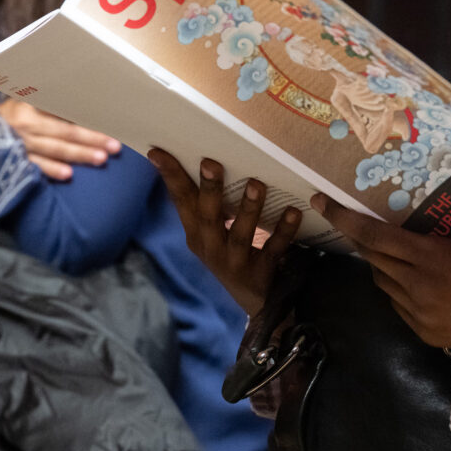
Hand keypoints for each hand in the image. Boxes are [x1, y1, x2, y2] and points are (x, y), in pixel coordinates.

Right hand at [0, 98, 120, 180]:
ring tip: (100, 159)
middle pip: (65, 132)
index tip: (109, 122)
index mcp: (32, 108)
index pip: (65, 113)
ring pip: (54, 150)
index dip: (86, 119)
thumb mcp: (24, 101)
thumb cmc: (7, 114)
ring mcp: (21, 145)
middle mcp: (27, 126)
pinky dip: (51, 170)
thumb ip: (48, 101)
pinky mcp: (14, 161)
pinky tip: (68, 175)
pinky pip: (35, 166)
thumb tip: (81, 97)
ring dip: (78, 155)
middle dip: (91, 139)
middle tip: (115, 146)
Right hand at [147, 151, 299, 314]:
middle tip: (209, 162)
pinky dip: (283, 231)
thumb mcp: (212, 230)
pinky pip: (273, 250)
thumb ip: (208, 202)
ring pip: (240, 235)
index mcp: (195, 233)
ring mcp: (235, 262)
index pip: (180, 200)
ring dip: (247, 208)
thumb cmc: (231, 249)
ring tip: (255, 183)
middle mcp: (211, 248)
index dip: (169, 177)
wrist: (255, 298)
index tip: (157, 152)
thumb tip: (205, 157)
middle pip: (208, 217)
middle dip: (208, 190)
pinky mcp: (261, 273)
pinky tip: (293, 212)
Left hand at [314, 195, 450, 362]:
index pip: (376, 235)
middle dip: (359, 236)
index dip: (345, 218)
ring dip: (380, 262)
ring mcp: (418, 313)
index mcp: (433, 258)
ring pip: (382, 281)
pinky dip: (397, 285)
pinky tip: (413, 276)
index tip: (321, 200)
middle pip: (372, 256)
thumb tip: (430, 202)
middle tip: (353, 219)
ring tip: (392, 247)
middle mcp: (419, 287)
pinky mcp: (423, 332)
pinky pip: (396, 303)